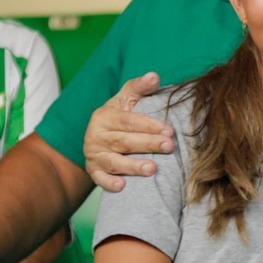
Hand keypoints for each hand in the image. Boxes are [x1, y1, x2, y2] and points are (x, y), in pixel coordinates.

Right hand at [84, 72, 174, 193]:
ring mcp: (94, 154)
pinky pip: (99, 179)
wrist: (98, 137)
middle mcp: (96, 135)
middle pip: (125, 141)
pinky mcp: (93, 171)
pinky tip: (123, 186)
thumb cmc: (118, 116)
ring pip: (114, 162)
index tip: (170, 130)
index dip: (150, 125)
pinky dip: (109, 183)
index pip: (129, 121)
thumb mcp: (126, 99)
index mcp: (105, 116)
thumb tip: (154, 76)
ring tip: (153, 169)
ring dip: (133, 166)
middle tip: (169, 146)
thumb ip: (140, 87)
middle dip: (148, 144)